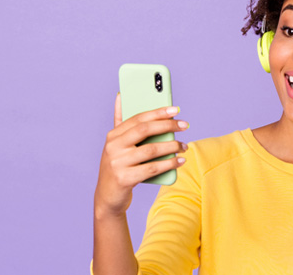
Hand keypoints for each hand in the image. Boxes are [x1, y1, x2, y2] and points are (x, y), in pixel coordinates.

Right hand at [94, 93, 187, 217]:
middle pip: (144, 130)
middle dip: (167, 126)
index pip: (138, 118)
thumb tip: (120, 96)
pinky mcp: (124, 179)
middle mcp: (113, 147)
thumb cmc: (118, 167)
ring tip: (184, 146)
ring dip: (172, 146)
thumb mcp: (116, 146)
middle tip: (185, 125)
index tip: (175, 109)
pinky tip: (179, 161)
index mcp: (113, 135)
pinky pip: (152, 168)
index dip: (158, 112)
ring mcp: (118, 163)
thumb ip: (120, 122)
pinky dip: (168, 164)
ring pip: (151, 150)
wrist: (107, 197)